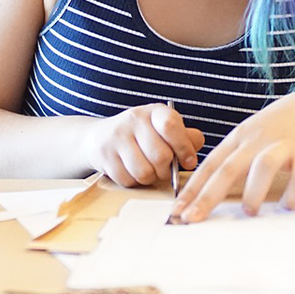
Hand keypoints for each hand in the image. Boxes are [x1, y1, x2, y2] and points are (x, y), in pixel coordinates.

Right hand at [80, 103, 203, 186]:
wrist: (99, 137)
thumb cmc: (142, 136)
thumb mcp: (164, 130)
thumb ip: (186, 138)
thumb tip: (195, 150)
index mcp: (154, 112)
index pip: (170, 126)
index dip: (184, 147)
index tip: (189, 161)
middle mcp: (134, 120)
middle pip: (161, 156)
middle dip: (167, 170)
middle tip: (165, 170)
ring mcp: (117, 137)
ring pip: (144, 172)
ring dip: (150, 178)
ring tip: (149, 171)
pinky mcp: (105, 156)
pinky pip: (128, 180)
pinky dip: (134, 182)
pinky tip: (132, 172)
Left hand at [171, 91, 294, 222]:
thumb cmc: (276, 130)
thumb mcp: (248, 138)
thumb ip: (230, 162)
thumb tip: (202, 196)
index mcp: (238, 139)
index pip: (209, 166)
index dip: (192, 189)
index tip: (177, 211)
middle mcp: (256, 141)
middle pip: (228, 168)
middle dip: (208, 196)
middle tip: (192, 218)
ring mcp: (282, 144)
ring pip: (263, 166)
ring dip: (254, 190)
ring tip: (248, 212)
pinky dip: (294, 190)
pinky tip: (289, 205)